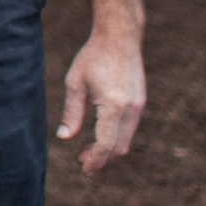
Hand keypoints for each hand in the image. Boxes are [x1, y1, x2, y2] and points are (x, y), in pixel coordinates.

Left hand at [57, 28, 144, 174]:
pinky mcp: (140, 102)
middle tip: (81, 163)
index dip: (95, 160)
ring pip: (126, 140)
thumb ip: (72, 112)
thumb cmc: (93, 57)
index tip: (83, 169)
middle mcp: (131, 109)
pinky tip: (99, 135)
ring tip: (87, 151)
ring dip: (108, 149)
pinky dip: (116, 137)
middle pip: (119, 147)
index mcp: (114, 106)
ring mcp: (139, 106)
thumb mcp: (75, 83)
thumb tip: (64, 138)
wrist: (120, 37)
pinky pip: (129, 128)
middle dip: (101, 159)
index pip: (106, 144)